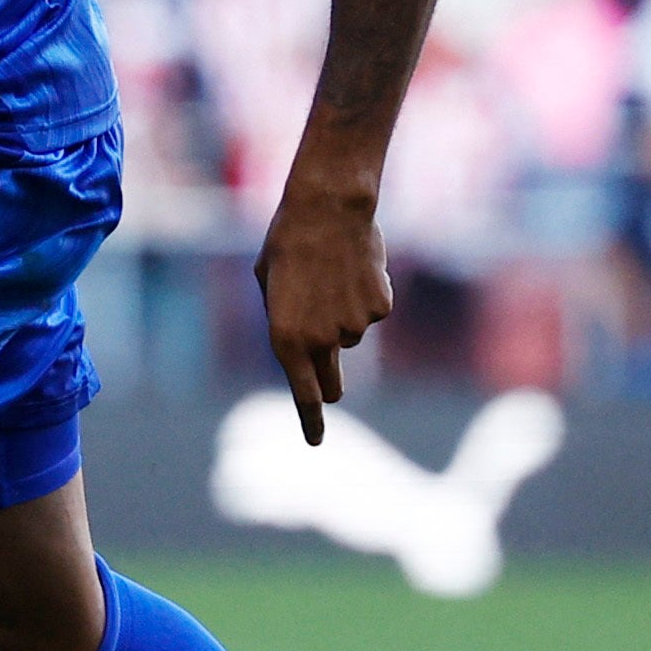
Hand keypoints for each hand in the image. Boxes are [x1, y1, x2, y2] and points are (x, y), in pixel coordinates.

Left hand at [253, 177, 392, 444]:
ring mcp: (354, 326)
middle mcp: (321, 340)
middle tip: (326, 365)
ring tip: (331, 276)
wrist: (328, 207)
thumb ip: (284, 322)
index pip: (304, 396)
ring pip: (351, 336)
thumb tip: (303, 345)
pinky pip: (372, 312)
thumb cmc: (289, 242)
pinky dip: (365, 296)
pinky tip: (355, 267)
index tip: (316, 443)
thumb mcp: (270, 285)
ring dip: (342, 317)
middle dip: (330, 382)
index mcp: (286, 339)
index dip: (311, 422)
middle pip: (333, 382)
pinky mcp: (380, 307)